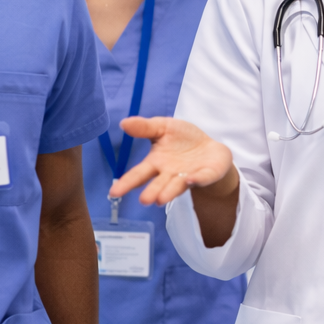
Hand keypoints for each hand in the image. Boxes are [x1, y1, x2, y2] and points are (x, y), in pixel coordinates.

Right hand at [109, 117, 234, 206]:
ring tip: (160, 200)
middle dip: (151, 192)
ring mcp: (188, 177)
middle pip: (158, 184)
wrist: (210, 147)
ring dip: (170, 192)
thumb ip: (145, 127)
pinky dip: (197, 179)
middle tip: (144, 200)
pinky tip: (191, 179)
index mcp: (156, 163)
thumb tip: (124, 123)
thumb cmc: (183, 139)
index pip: (139, 174)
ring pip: (177, 186)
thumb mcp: (163, 127)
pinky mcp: (206, 175)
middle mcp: (170, 175)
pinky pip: (202, 178)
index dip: (127, 183)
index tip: (114, 193)